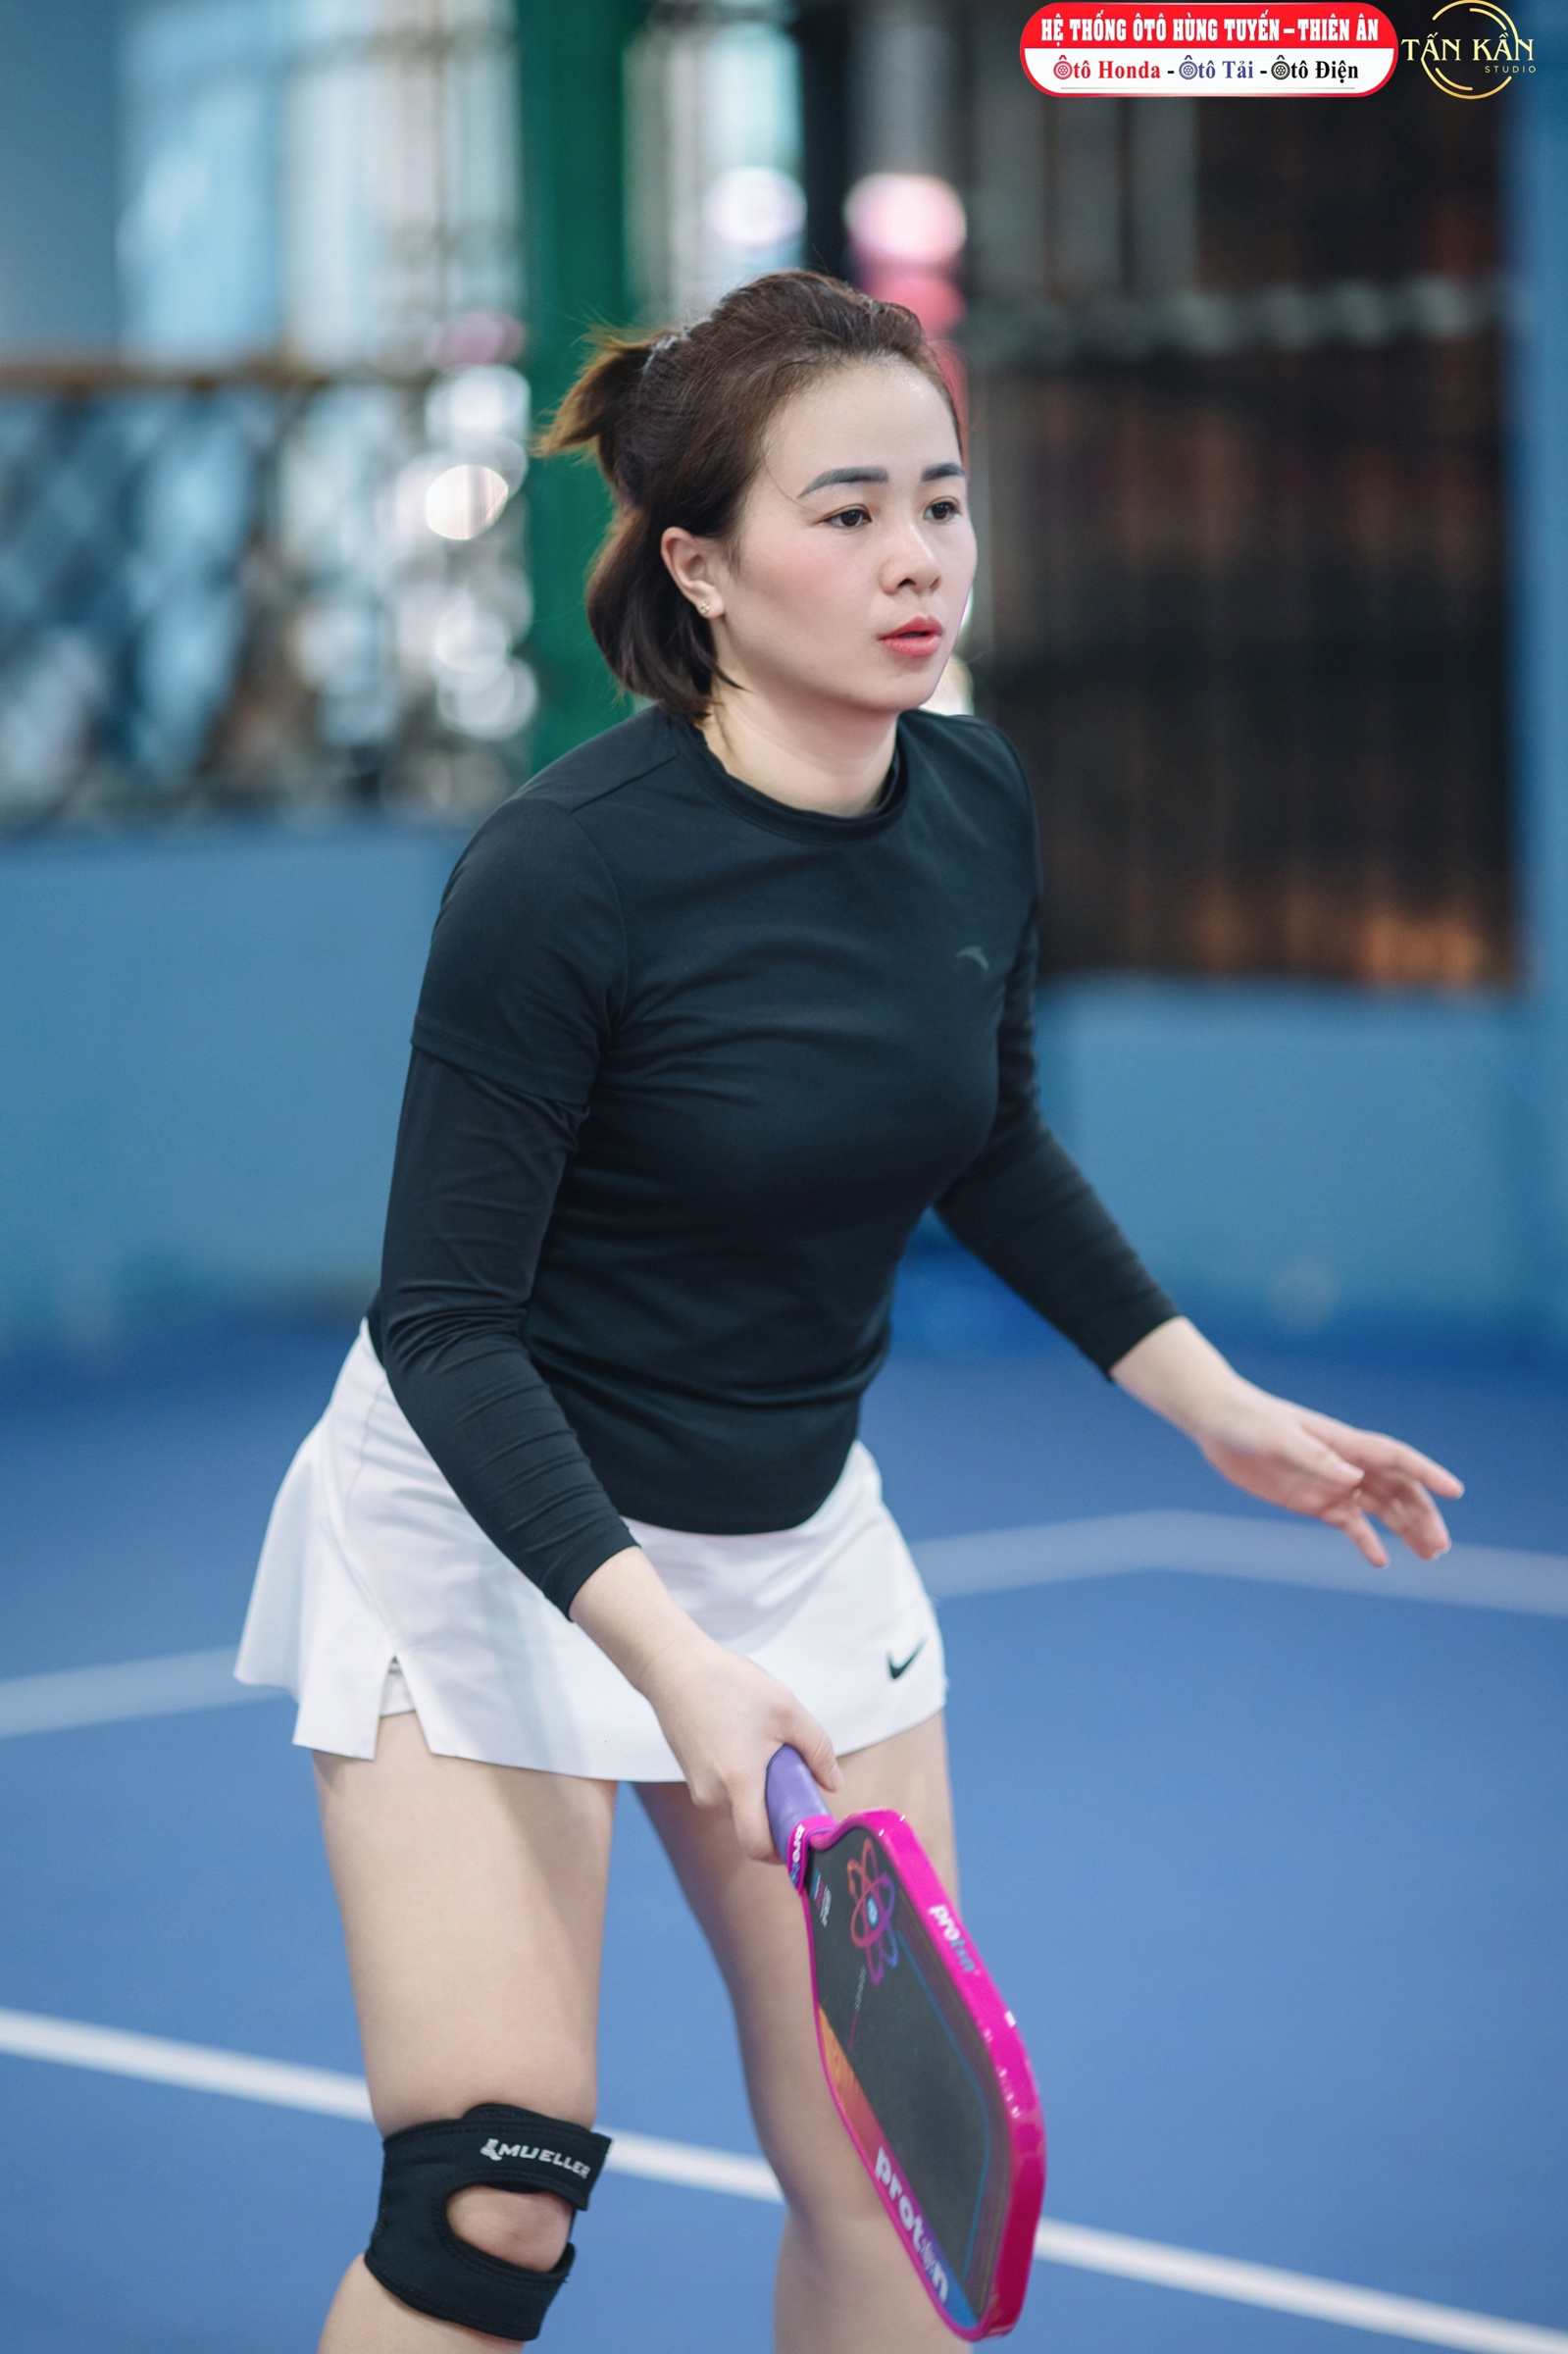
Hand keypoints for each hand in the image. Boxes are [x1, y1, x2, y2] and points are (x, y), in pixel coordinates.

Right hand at [638, 1629, 842, 1862]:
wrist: (673, 1666)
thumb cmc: (728, 1683)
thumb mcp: (786, 1709)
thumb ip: (817, 1749)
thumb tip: (834, 1784)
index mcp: (737, 1782)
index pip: (757, 1845)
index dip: (784, 1851)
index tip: (804, 1835)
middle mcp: (712, 1794)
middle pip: (752, 1826)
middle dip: (778, 1812)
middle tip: (795, 1780)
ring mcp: (698, 1787)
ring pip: (740, 1807)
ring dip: (760, 1791)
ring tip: (768, 1748)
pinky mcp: (691, 1776)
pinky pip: (725, 1792)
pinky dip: (743, 1779)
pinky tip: (746, 1742)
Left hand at [1112, 1318, 1463, 1568]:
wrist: (1217, 1423)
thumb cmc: (1248, 1421)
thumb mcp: (1276, 1438)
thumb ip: (1315, 1457)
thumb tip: (1353, 1477)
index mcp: (1343, 1443)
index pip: (1396, 1458)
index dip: (1427, 1473)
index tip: (1454, 1492)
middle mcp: (1345, 1463)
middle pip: (1397, 1490)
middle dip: (1422, 1515)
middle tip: (1440, 1547)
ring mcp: (1331, 1482)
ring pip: (1380, 1509)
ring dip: (1405, 1530)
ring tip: (1429, 1556)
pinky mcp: (1312, 1500)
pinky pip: (1348, 1523)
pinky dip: (1366, 1541)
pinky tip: (1380, 1561)